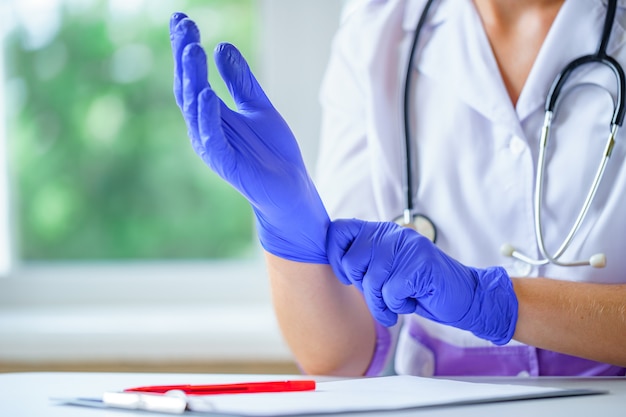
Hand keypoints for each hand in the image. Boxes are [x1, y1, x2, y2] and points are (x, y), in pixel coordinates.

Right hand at [169, 13, 328, 262]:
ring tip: (192, 50)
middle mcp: (205, 128)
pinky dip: (207, 118)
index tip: (181, 18)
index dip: (185, 47)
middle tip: (183, 25)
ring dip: (193, 80)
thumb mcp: (259, 107)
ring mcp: (212, 146)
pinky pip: (212, 139)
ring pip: (195, 109)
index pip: (193, 76)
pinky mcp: (225, 163)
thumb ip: (240, 81)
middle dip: (184, 56)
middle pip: (188, 87)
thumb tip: (222, 46)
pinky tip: (207, 95)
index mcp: (211, 114)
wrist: (291, 188)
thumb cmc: (273, 151)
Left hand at [326, 219, 517, 344]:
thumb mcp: (386, 270)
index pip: (338, 231)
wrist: (465, 296)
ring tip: (397, 303)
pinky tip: (412, 300)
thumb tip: (335, 264)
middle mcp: (392, 234)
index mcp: (380, 231)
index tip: (349, 276)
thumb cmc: (420, 287)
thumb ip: (364, 262)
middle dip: (363, 287)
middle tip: (382, 295)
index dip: (336, 257)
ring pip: (372, 280)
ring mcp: (407, 247)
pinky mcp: (420, 265)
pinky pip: (391, 292)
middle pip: (352, 261)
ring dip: (382, 303)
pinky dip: (398, 305)